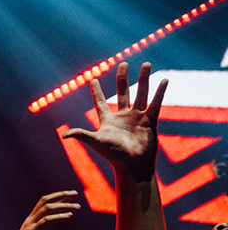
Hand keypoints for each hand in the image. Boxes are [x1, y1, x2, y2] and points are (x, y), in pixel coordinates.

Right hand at [3, 190, 80, 229]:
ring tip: (77, 206)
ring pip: (47, 208)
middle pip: (45, 201)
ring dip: (63, 205)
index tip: (71, 195)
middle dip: (60, 195)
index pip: (44, 203)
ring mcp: (30, 225)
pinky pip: (46, 220)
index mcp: (32, 221)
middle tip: (75, 193)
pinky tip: (69, 215)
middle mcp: (30, 220)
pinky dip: (58, 216)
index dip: (58, 198)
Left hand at [64, 62, 165, 181]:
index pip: (100, 102)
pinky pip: (156, 103)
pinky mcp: (151, 120)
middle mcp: (122, 116)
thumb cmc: (114, 156)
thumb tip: (64, 135)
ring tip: (146, 64)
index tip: (93, 79)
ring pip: (141, 93)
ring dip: (144, 79)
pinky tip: (164, 79)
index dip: (96, 92)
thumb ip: (82, 135)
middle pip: (122, 92)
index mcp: (107, 121)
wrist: (134, 166)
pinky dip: (160, 91)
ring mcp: (137, 117)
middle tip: (123, 63)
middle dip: (123, 78)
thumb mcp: (96, 142)